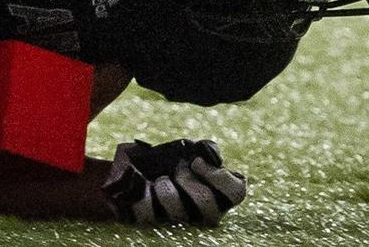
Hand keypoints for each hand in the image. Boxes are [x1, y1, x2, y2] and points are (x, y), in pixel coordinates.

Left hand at [101, 139, 246, 225]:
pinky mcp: (151, 221)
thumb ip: (207, 149)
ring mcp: (177, 220)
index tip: (196, 161)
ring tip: (159, 179)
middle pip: (209, 207)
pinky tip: (142, 186)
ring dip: (166, 187)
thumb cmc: (168, 159)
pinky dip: (143, 194)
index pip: (236, 192)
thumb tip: (209, 156)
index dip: (219, 176)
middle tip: (176, 169)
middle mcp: (201, 212)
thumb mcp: (189, 148)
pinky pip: (148, 213)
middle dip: (188, 181)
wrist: (132, 166)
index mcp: (217, 193)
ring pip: (178, 211)